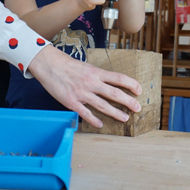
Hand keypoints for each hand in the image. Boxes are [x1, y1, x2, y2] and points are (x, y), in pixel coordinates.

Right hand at [27, 45, 141, 127]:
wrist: (50, 65)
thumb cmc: (68, 65)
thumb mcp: (87, 67)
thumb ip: (98, 76)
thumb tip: (110, 83)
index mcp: (96, 72)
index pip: (119, 78)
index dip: (131, 84)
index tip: (139, 90)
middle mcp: (91, 82)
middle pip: (114, 93)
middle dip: (128, 101)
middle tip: (138, 108)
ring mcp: (82, 93)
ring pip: (102, 105)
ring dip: (115, 113)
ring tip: (125, 118)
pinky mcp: (71, 102)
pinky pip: (85, 113)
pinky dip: (93, 120)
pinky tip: (100, 124)